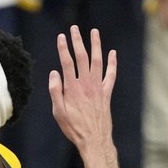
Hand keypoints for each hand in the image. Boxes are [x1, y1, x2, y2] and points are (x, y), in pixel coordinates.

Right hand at [49, 26, 116, 149]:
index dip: (63, 48)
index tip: (61, 37)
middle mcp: (86, 84)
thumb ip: (55, 91)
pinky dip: (112, 63)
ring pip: (97, 61)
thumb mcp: (58, 112)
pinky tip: (112, 53)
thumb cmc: (73, 128)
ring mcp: (98, 87)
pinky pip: (110, 75)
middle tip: (74, 28)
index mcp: (72, 88)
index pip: (66, 63)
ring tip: (94, 32)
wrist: (94, 139)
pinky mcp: (106, 93)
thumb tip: (54, 73)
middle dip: (77, 41)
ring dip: (95, 45)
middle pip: (82, 57)